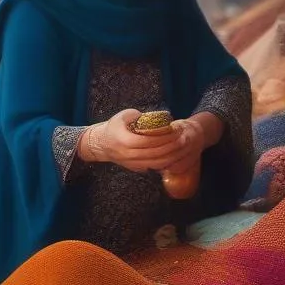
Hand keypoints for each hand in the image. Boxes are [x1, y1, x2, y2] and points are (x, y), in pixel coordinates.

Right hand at [78, 110, 194, 172]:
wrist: (101, 145)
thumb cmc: (113, 127)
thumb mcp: (124, 115)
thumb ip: (140, 116)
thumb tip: (159, 118)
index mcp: (124, 140)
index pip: (148, 141)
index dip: (164, 136)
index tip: (175, 129)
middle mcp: (128, 155)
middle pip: (155, 153)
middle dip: (172, 145)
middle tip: (183, 137)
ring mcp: (132, 164)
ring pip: (156, 163)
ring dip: (172, 155)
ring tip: (182, 145)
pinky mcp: (136, 168)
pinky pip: (154, 167)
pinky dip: (166, 161)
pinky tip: (175, 154)